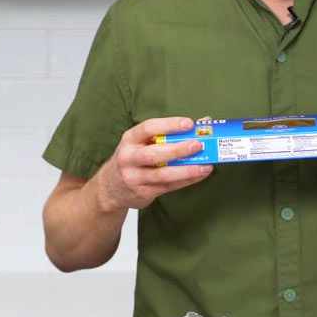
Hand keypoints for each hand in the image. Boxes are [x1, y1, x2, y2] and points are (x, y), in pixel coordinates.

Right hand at [96, 117, 211, 211]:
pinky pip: (168, 186)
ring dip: (187, 170)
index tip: (189, 124)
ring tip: (205, 166)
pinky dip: (186, 180)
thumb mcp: (140, 143)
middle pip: (155, 154)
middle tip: (198, 145)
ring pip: (163, 174)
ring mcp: (134, 177)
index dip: (169, 125)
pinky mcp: (143, 192)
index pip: (148, 128)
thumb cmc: (132, 159)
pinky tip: (199, 175)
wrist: (110, 188)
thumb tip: (202, 124)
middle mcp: (129, 157)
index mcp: (130, 139)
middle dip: (179, 149)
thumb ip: (167, 135)